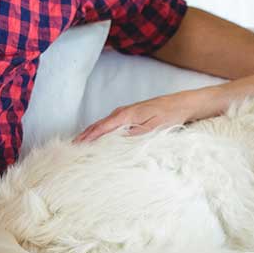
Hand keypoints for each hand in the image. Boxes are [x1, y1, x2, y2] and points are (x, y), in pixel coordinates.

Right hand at [74, 88, 219, 142]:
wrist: (182, 103)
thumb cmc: (170, 115)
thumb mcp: (154, 127)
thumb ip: (135, 134)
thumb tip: (117, 141)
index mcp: (126, 115)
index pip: (101, 128)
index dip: (88, 138)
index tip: (76, 147)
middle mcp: (122, 113)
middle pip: (98, 126)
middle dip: (84, 137)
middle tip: (71, 149)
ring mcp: (125, 113)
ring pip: (103, 125)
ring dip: (91, 135)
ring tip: (79, 146)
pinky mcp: (130, 116)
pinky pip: (110, 125)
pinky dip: (100, 131)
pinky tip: (98, 139)